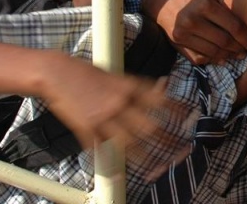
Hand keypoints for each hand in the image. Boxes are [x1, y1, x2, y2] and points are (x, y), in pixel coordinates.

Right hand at [39, 54, 191, 157]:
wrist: (57, 72)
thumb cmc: (85, 72)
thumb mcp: (115, 75)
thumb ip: (134, 86)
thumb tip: (158, 89)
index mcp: (128, 86)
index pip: (159, 99)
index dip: (176, 109)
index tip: (189, 117)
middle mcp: (119, 101)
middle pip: (148, 125)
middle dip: (166, 139)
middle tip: (178, 149)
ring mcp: (102, 116)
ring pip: (127, 142)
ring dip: (143, 157)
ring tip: (155, 167)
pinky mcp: (85, 127)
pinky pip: (99, 150)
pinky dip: (107, 164)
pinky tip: (115, 174)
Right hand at [145, 0, 246, 64]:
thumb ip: (223, 12)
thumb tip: (244, 32)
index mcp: (204, 4)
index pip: (233, 26)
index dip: (245, 37)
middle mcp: (193, 19)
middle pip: (224, 40)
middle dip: (238, 48)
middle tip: (246, 51)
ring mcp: (183, 33)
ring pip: (213, 51)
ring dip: (228, 56)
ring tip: (236, 55)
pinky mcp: (177, 42)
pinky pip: (199, 57)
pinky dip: (212, 59)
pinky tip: (221, 58)